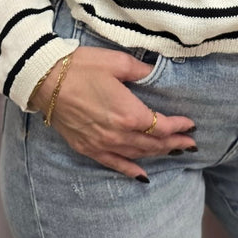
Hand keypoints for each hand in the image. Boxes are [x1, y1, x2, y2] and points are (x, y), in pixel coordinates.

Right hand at [30, 46, 196, 181]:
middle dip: (174, 143)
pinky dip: (131, 171)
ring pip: (138, 155)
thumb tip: (156, 74)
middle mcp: (118, 134)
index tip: (191, 124)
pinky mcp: (88, 148)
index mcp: (128, 112)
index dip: (179, 126)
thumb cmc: (81, 67)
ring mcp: (102, 144)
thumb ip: (141, 71)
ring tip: (174, 152)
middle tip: (191, 143)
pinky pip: (115, 164)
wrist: (45, 80)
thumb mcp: (117, 62)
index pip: (161, 125)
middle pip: (153, 144)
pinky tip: (143, 176)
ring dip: (158, 154)